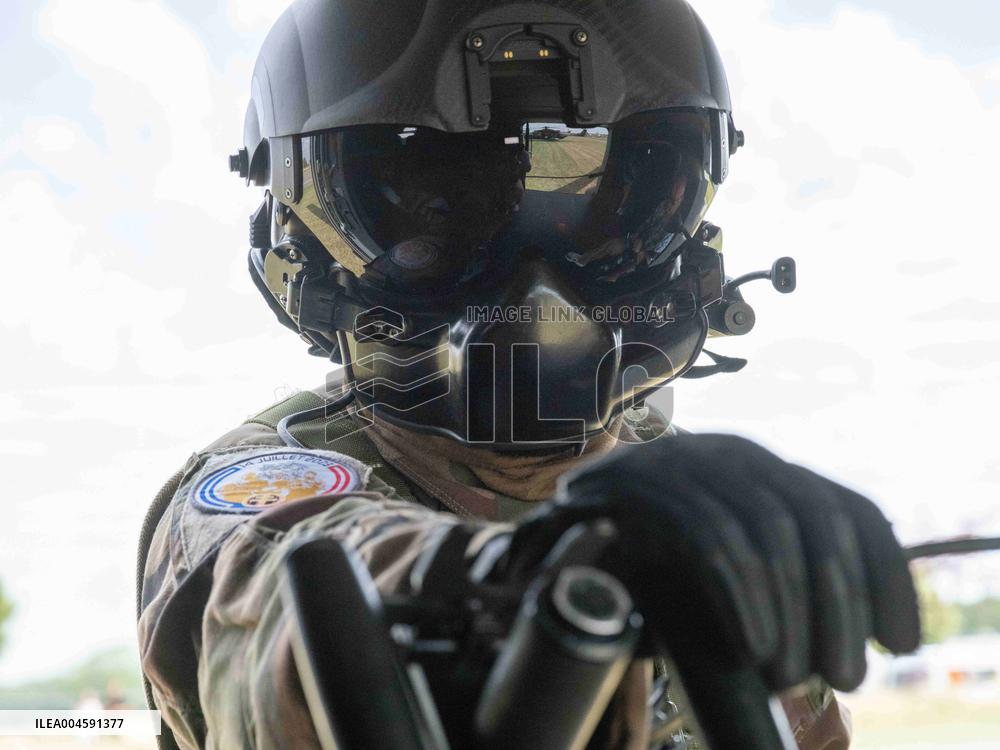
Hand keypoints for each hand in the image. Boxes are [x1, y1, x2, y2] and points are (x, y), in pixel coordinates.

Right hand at [514, 434, 919, 692]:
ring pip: (764, 523)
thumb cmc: (651, 569)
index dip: (886, 576)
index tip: (899, 642)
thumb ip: (783, 572)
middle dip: (838, 603)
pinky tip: (751, 643)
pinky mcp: (640, 482)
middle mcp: (731, 452)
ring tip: (789, 672)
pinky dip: (739, 596)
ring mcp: (683, 459)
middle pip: (814, 516)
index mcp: (766, 469)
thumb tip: (862, 621)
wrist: (553, 550)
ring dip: (788, 608)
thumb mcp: (729, 568)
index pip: (850, 508)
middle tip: (842, 675)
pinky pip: (709, 534)